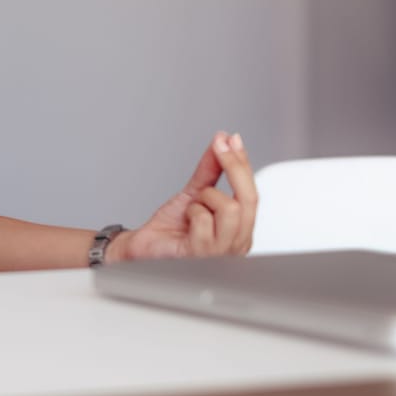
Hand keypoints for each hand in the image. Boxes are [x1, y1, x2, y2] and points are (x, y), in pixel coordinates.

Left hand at [119, 132, 257, 259]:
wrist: (143, 246)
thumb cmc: (170, 229)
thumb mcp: (194, 193)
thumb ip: (211, 170)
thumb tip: (223, 142)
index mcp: (240, 230)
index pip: (252, 193)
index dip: (243, 163)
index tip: (232, 139)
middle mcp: (237, 244)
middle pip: (249, 199)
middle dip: (233, 166)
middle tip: (218, 147)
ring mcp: (221, 253)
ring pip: (231, 209)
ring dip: (206, 198)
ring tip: (194, 206)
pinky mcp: (202, 256)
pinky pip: (205, 221)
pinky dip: (192, 212)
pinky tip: (186, 221)